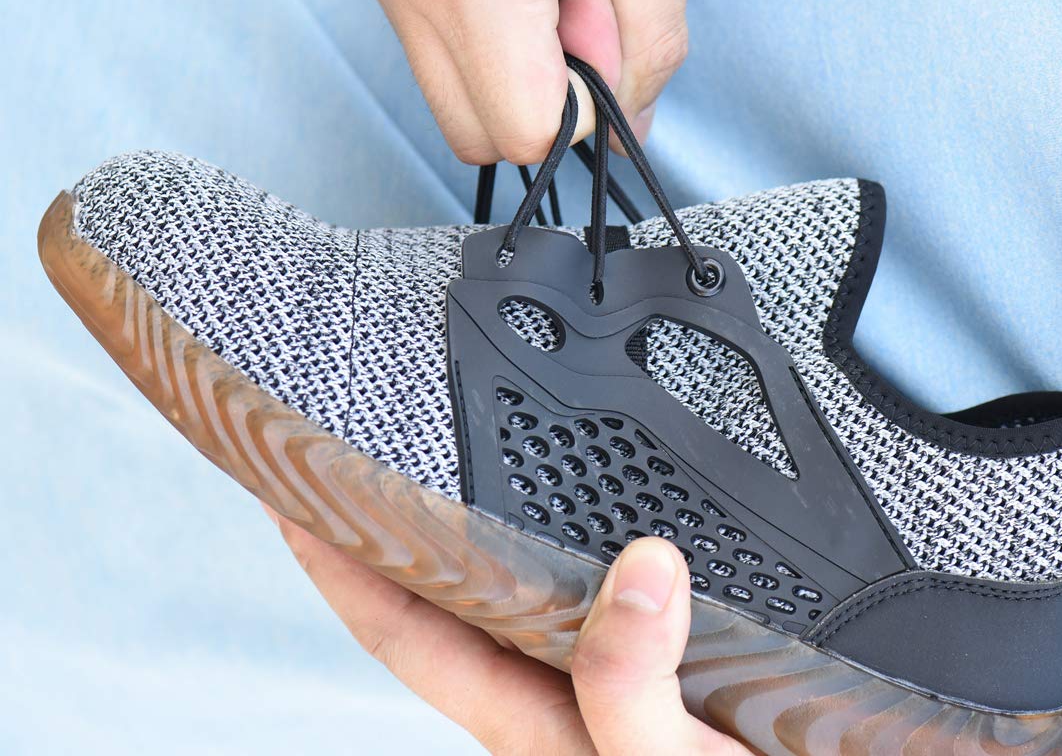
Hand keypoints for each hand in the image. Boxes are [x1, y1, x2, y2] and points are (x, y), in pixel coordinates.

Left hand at [267, 508, 748, 754]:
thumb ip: (633, 686)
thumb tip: (642, 568)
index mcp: (530, 719)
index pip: (407, 630)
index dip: (340, 564)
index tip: (293, 495)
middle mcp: (556, 691)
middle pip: (450, 600)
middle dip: (398, 530)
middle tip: (363, 452)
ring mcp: (604, 675)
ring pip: (523, 585)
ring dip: (480, 528)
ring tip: (452, 464)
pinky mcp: (659, 658)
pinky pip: (599, 583)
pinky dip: (577, 536)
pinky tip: (587, 512)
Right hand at [319, 0, 688, 163]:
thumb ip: (650, 40)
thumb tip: (624, 127)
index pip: (523, 132)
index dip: (583, 103)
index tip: (602, 16)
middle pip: (469, 129)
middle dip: (537, 91)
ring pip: (437, 76)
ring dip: (500, 48)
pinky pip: (409, 13)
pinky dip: (460, 2)